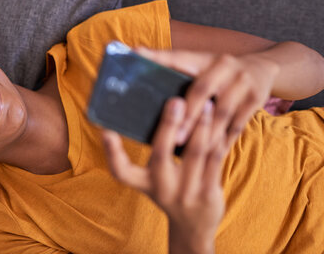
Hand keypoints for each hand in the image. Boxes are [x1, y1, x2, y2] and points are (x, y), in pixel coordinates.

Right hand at [103, 98, 225, 253]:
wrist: (193, 227)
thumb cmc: (170, 189)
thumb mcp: (154, 176)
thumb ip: (157, 150)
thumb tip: (162, 109)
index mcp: (143, 182)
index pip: (121, 171)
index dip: (111, 152)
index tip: (105, 132)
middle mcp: (162, 188)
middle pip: (161, 154)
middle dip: (168, 126)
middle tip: (175, 101)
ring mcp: (186, 192)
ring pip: (195, 153)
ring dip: (201, 126)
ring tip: (207, 104)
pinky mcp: (209, 194)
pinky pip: (215, 161)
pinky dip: (219, 139)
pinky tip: (222, 122)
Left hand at [135, 48, 278, 147]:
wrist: (263, 68)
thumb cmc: (219, 72)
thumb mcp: (199, 64)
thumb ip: (170, 63)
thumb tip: (135, 53)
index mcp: (204, 57)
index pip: (178, 57)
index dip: (157, 58)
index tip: (137, 59)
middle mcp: (224, 64)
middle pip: (201, 91)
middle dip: (186, 117)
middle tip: (171, 138)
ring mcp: (243, 81)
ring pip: (221, 113)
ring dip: (204, 134)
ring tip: (189, 153)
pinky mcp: (257, 98)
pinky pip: (237, 125)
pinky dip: (223, 141)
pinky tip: (211, 154)